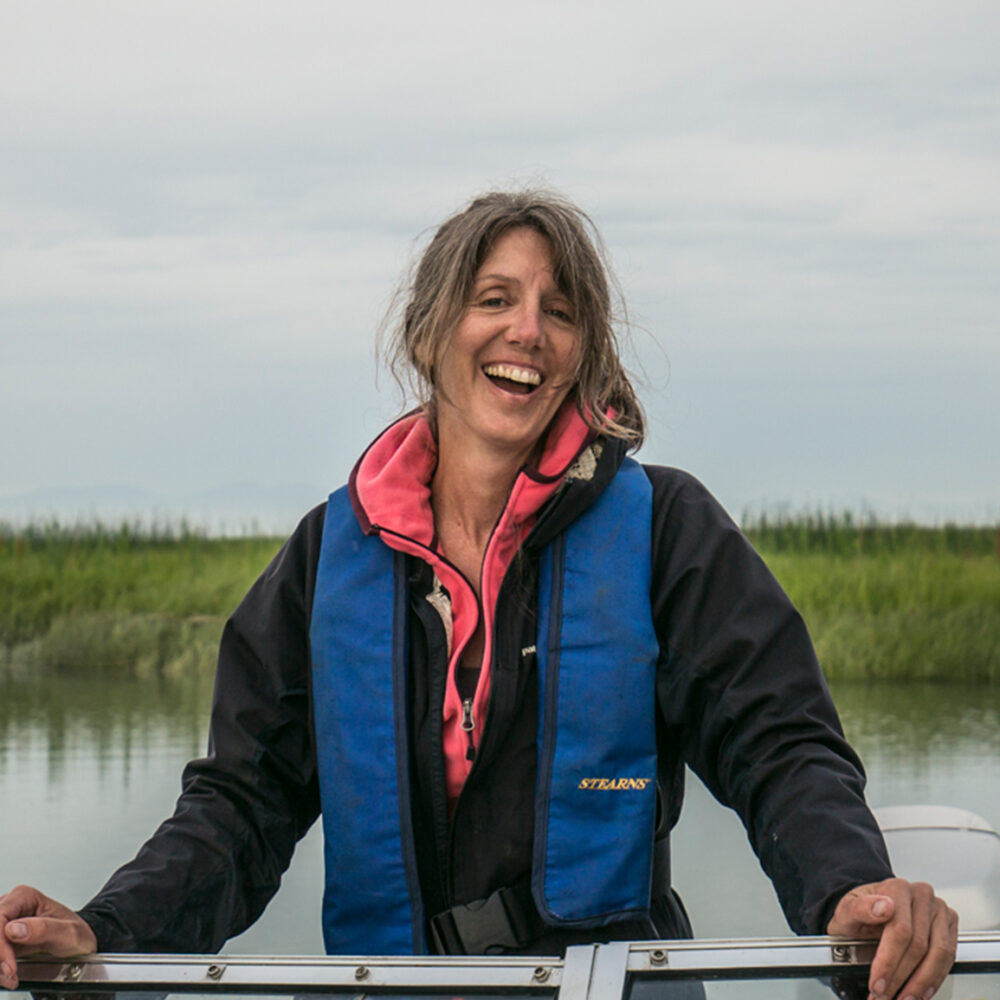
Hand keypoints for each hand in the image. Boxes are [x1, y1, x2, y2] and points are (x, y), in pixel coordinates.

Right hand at [0, 885, 96, 989]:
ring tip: (12, 977)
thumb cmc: (76, 933)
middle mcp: (12, 906)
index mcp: (26, 897)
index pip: (0, 918)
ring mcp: (4, 922)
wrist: (79, 942)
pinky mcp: (1, 938)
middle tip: (11, 973)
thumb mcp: (69, 933)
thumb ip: (44, 929)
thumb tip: (14, 929)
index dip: (0, 944)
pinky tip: (9, 975)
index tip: (9, 964)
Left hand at [827, 878, 956, 999]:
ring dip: (921, 984)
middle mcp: (921, 895)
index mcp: (897, 888)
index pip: (900, 931)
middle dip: (901, 978)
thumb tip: (883, 907)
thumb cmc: (858, 912)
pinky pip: (948, 958)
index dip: (889, 962)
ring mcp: (938, 910)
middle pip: (919, 946)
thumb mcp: (846, 910)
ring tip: (904, 998)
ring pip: (939, 954)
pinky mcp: (949, 925)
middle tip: (885, 996)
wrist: (869, 911)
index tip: (877, 984)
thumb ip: (859, 908)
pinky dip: (935, 979)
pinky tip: (921, 991)